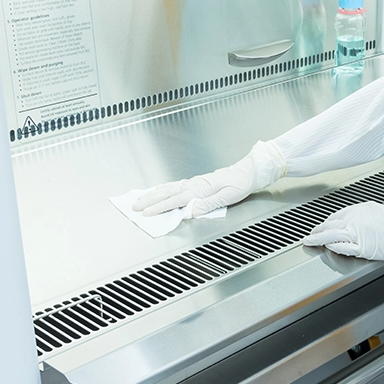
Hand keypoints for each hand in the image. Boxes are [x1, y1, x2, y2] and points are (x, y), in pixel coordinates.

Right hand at [133, 140, 286, 217]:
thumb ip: (209, 204)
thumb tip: (192, 211)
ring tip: (140, 198)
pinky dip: (164, 188)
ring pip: (169, 188)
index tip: (146, 213)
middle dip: (150, 200)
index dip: (159, 207)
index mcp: (200, 189)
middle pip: (167, 193)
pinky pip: (176, 185)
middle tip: (134, 206)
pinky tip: (160, 189)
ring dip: (153, 194)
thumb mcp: (228, 196)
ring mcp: (195, 182)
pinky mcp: (198, 181)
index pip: (175, 200)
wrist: (249, 171)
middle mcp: (195, 184)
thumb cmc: (241, 183)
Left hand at [302, 201, 383, 261]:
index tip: (320, 227)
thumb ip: (359, 215)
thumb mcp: (375, 211)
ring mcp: (357, 234)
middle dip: (317, 232)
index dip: (325, 223)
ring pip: (332, 237)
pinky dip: (333, 248)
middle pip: (330, 226)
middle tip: (309, 236)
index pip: (335, 217)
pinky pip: (343, 248)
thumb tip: (347, 220)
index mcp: (358, 210)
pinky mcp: (362, 248)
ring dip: (319, 240)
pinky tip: (327, 248)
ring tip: (311, 243)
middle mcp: (355, 220)